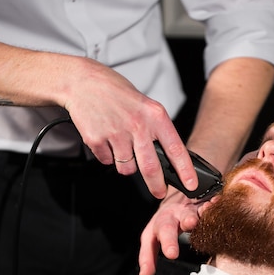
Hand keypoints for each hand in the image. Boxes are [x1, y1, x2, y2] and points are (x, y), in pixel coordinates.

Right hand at [63, 58, 197, 198]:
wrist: (83, 82)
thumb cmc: (116, 92)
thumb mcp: (146, 106)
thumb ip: (156, 129)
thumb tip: (167, 158)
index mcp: (155, 115)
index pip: (176, 148)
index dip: (185, 170)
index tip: (191, 184)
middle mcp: (137, 125)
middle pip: (151, 167)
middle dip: (157, 186)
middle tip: (159, 192)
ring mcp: (115, 133)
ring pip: (127, 168)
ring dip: (126, 165)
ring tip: (122, 145)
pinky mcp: (96, 139)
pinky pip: (107, 161)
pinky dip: (107, 156)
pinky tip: (106, 138)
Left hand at [138, 188, 204, 274]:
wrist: (184, 192)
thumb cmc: (170, 219)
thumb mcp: (156, 236)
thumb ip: (149, 257)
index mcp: (157, 226)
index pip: (149, 243)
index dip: (147, 258)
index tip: (147, 273)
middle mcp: (170, 217)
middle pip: (165, 228)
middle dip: (168, 240)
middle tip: (171, 253)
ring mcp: (187, 209)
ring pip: (187, 214)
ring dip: (189, 219)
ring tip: (191, 223)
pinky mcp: (201, 203)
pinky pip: (206, 205)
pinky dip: (209, 206)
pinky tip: (213, 206)